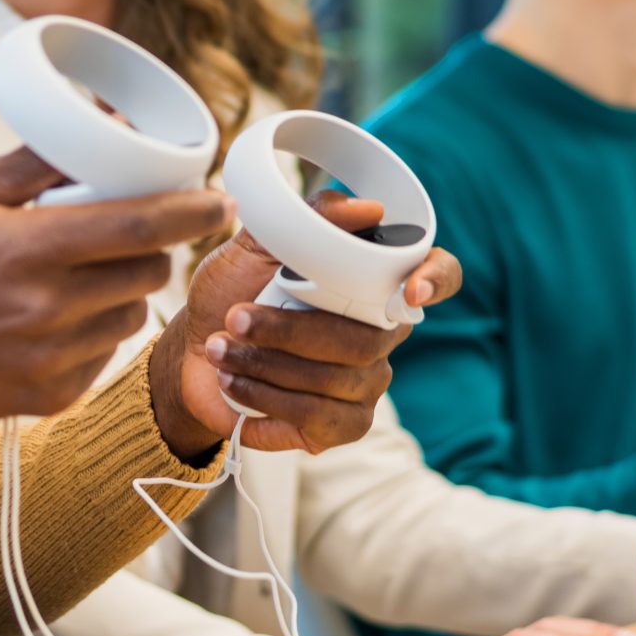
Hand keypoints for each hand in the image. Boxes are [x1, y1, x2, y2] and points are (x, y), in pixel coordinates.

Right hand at [0, 147, 230, 447]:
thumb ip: (37, 161)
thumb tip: (109, 124)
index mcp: (28, 250)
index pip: (140, 225)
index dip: (192, 210)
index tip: (221, 200)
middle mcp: (47, 308)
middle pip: (149, 271)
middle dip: (153, 247)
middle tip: (129, 233)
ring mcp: (53, 359)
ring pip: (132, 314)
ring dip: (121, 290)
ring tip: (75, 277)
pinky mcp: (52, 397)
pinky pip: (105, 354)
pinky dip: (93, 331)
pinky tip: (49, 320)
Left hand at [148, 192, 458, 457]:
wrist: (195, 352)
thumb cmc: (233, 291)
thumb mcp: (256, 244)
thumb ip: (309, 218)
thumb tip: (370, 209)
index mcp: (373, 283)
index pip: (441, 276)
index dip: (438, 280)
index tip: (412, 288)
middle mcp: (381, 335)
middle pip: (364, 341)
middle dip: (289, 332)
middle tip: (235, 317)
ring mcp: (366, 384)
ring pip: (334, 381)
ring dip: (264, 365)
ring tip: (221, 350)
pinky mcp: (342, 426)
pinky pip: (316, 418)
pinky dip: (264, 401)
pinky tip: (234, 387)